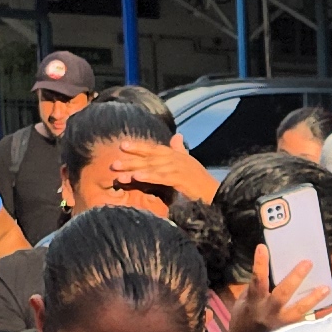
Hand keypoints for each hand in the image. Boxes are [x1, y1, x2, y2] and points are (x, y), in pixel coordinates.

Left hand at [98, 135, 216, 204]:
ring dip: (134, 170)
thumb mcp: (190, 163)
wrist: (217, 194)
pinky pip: (161, 177)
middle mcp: (176, 159)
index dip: (138, 147)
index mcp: (176, 155)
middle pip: (149, 158)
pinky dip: (148, 176)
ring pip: (152, 167)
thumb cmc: (202, 181)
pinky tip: (136, 178)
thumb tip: (177, 136)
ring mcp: (179, 168)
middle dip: (130, 160)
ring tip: (118, 174)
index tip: (122, 146)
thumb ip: (180, 150)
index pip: (154, 149)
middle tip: (113, 163)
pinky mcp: (181, 179)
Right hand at [217, 260, 327, 331]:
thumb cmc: (243, 324)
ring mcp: (280, 324)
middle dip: (295, 277)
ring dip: (313, 298)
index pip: (256, 280)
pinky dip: (314, 314)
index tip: (262, 247)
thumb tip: (266, 274)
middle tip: (308, 262)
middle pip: (283, 293)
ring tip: (325, 287)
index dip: (259, 264)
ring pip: (299, 310)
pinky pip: (304, 322)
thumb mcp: (243, 305)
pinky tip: (325, 306)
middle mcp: (268, 312)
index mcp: (253, 303)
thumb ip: (254, 290)